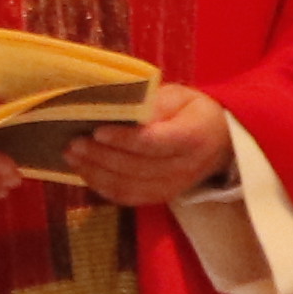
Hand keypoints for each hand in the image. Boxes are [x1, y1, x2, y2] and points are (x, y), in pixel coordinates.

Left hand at [60, 84, 236, 212]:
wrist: (220, 142)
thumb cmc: (193, 112)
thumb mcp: (179, 96)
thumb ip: (152, 103)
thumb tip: (118, 108)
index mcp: (193, 137)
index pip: (154, 143)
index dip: (124, 140)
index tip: (97, 131)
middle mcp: (185, 167)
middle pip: (137, 167)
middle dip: (101, 156)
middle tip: (74, 142)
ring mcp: (173, 186)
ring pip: (129, 186)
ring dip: (96, 173)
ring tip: (72, 156)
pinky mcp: (161, 196)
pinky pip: (128, 198)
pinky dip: (102, 186)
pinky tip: (85, 171)